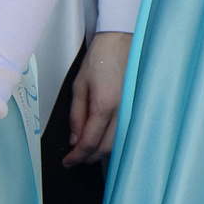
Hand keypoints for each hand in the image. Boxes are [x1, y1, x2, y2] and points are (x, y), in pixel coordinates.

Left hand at [64, 32, 131, 165]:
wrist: (120, 42)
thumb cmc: (100, 59)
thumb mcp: (79, 86)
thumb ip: (76, 115)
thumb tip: (74, 139)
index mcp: (104, 105)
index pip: (89, 142)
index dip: (77, 157)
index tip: (68, 161)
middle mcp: (121, 111)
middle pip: (105, 149)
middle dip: (88, 158)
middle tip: (75, 158)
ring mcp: (131, 111)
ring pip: (117, 144)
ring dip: (100, 152)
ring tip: (86, 150)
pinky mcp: (135, 109)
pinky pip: (124, 133)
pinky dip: (112, 141)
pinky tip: (102, 139)